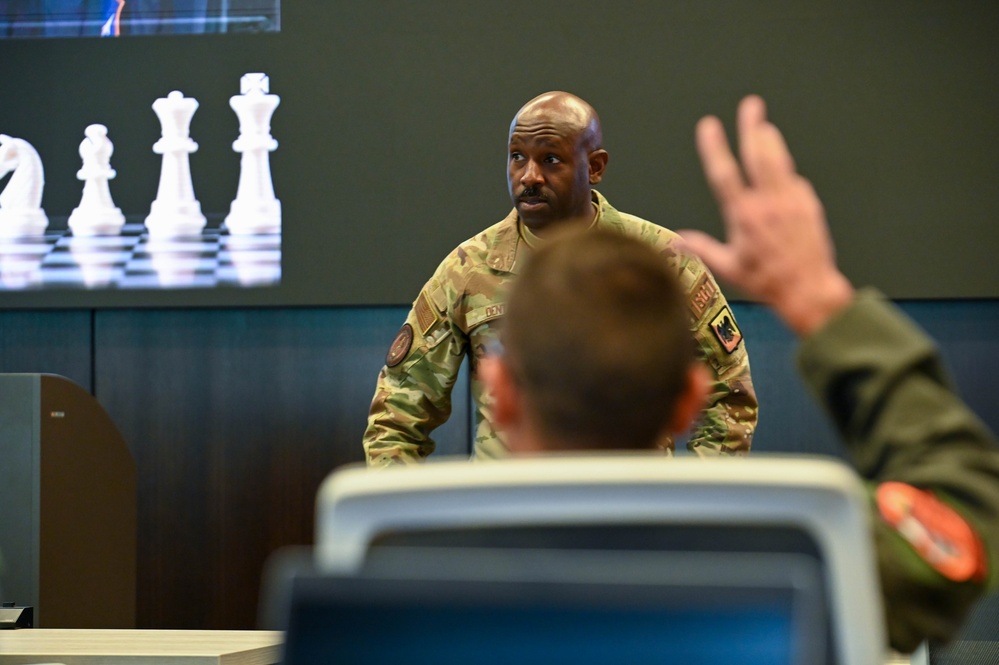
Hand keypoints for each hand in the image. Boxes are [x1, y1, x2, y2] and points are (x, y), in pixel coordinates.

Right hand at [679, 95, 853, 335]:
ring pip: (779, 161)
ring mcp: (791, 201)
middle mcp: (767, 203)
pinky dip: (787, 176)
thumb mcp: (729, 268)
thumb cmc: (767, 282)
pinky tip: (783, 177)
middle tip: (751, 105)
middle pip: (758, 154)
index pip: (724, 173)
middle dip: (752, 126)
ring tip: (765, 126)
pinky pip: (795, 182)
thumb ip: (702, 249)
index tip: (709, 126)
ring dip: (771, 140)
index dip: (714, 148)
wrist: (809, 289)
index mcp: (743, 216)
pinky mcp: (809, 204)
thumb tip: (675, 242)